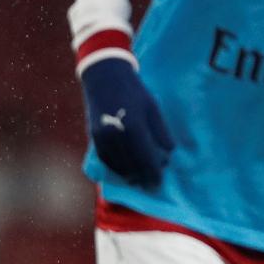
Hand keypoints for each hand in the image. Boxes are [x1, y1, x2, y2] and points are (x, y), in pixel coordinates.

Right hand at [82, 58, 173, 186]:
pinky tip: (124, 171)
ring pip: (117, 165)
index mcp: (134, 126)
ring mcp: (103, 137)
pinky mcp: (94, 137)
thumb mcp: (153, 108)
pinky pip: (106, 159)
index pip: (146, 158)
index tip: (159, 183)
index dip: (153, 173)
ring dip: (129, 175)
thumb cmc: (134, 91)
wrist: (105, 77)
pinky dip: (116, 168)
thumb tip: (169, 153)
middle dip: (143, 177)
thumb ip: (161, 131)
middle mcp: (117, 135)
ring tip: (139, 180)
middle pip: (132, 165)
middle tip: (152, 186)